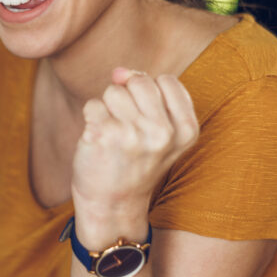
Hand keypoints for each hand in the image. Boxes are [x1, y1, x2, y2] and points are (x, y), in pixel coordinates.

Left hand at [71, 68, 198, 219]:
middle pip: (139, 81)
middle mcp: (163, 132)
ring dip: (108, 110)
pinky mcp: (103, 134)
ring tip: (114, 137)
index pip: (167, 81)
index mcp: (186, 130)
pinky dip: (91, 119)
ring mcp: (132, 133)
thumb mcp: (160, 131)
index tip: (147, 122)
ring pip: (113, 90)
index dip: (150, 96)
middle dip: (127, 98)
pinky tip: (99, 142)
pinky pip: (92, 105)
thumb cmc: (135, 162)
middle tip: (127, 130)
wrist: (113, 204)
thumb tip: (119, 71)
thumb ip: (149, 93)